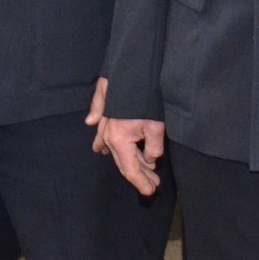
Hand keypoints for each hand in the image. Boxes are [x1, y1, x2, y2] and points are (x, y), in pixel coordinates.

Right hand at [90, 79, 166, 197]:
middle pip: (122, 161)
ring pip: (112, 149)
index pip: (130, 169)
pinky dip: (106, 145)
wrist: (132, 67)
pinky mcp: (104, 112)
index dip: (141, 182)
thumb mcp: (155, 126)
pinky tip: (102, 149)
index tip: (151, 192)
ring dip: (128, 160)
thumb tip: (151, 159)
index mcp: (119, 140)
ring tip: (139, 168)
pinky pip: (103, 134)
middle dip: (138, 174)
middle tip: (153, 183)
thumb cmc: (145, 97)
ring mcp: (104, 123)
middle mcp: (108, 134)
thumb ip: (152, 147)